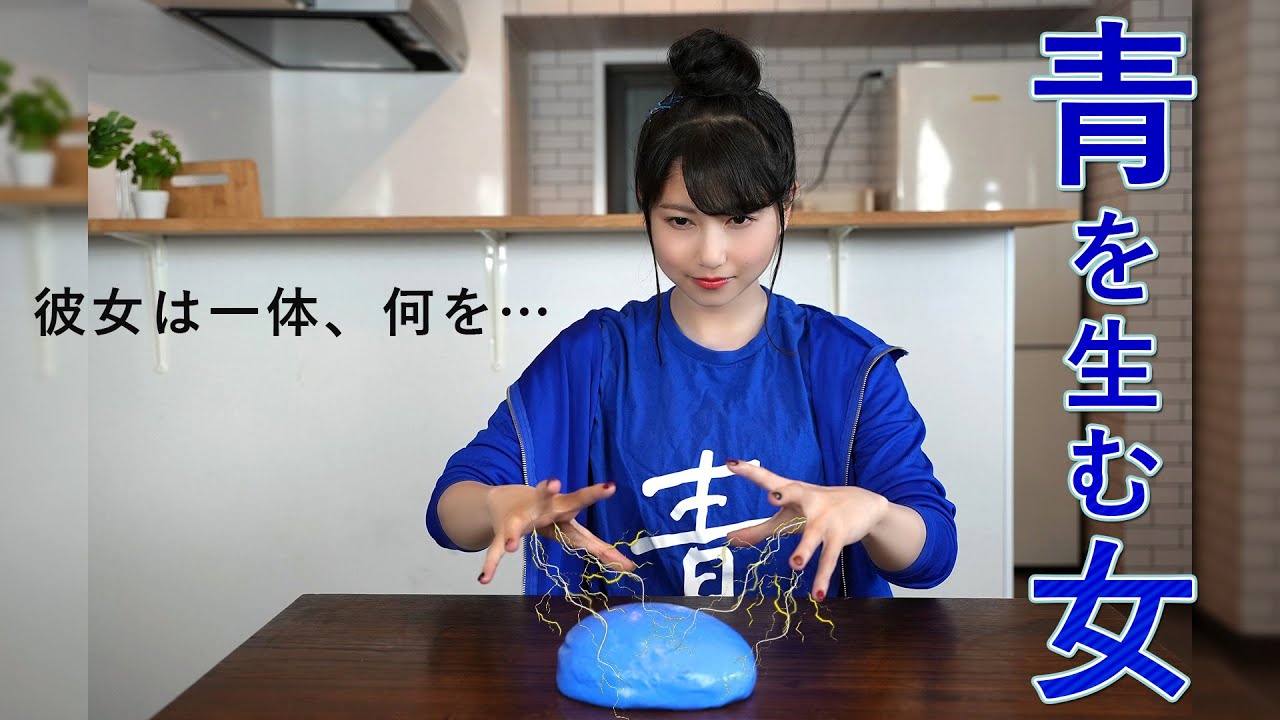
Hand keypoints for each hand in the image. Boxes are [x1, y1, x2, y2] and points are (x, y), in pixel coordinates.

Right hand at [478, 478, 636, 584]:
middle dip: (553, 492)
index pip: (581, 499)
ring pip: (517, 525)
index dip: (595, 494)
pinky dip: (490, 565)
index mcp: (562, 507)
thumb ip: (599, 548)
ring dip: (514, 534)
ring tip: (512, 545)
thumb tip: (632, 566)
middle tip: (553, 482)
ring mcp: (521, 519)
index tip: (611, 486)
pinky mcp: (503, 532)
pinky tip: (484, 579)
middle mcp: (542, 508)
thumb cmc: (548, 515)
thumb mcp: (573, 529)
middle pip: (551, 502)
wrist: (505, 501)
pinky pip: (495, 549)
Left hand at [723, 461, 889, 600]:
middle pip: (794, 494)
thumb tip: (728, 540)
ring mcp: (824, 519)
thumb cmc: (815, 508)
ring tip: (795, 565)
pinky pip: (829, 558)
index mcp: (791, 492)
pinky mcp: (838, 536)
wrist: (865, 504)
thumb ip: (758, 529)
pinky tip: (818, 594)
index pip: (768, 479)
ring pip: (813, 535)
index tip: (731, 464)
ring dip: (805, 549)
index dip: (750, 472)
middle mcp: (807, 500)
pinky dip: (823, 577)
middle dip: (784, 495)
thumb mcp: (786, 517)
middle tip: (772, 498)